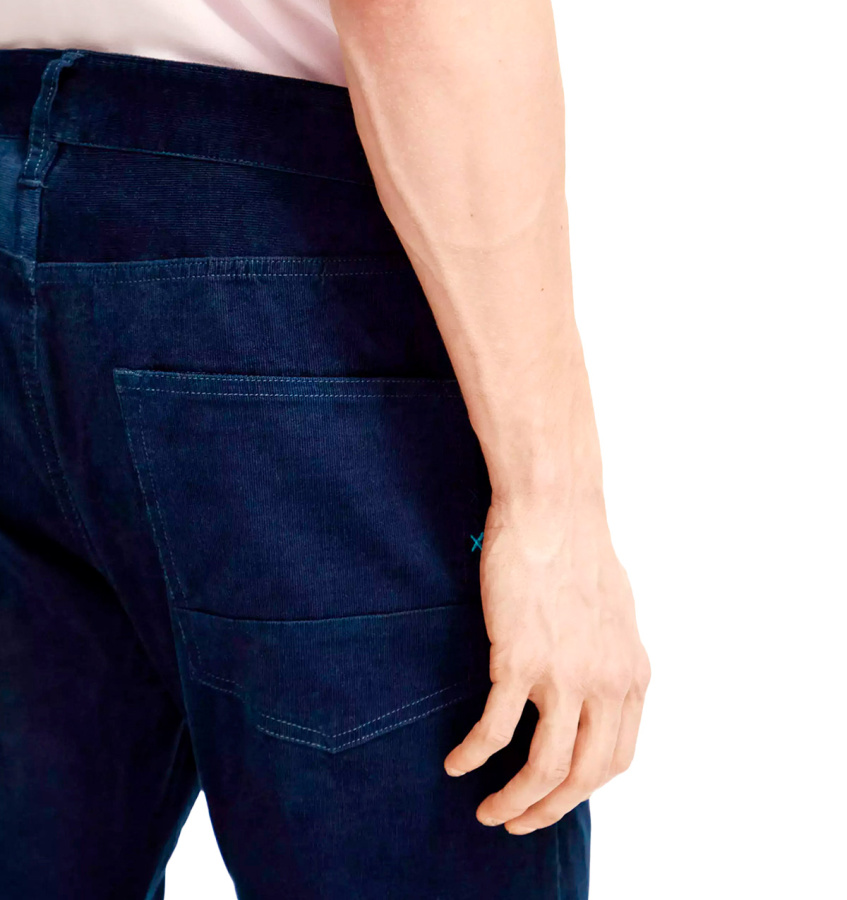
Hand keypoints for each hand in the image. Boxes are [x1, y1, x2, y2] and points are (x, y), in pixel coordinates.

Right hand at [444, 490, 650, 833]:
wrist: (553, 508)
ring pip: (543, 768)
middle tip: (518, 823)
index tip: (555, 796)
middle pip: (584, 777)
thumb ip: (612, 658)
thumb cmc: (577, 549)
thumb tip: (598, 683)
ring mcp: (564, 674)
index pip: (617, 758)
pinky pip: (494, 730)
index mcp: (632, 675)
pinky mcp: (519, 659)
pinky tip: (456, 762)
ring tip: (489, 812)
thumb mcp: (617, 614)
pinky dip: (474, 755)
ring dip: (514, 802)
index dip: (584, 789)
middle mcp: (606, 683)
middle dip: (549, 811)